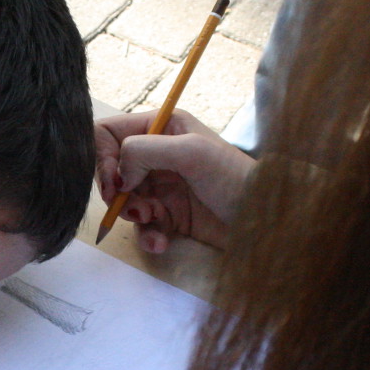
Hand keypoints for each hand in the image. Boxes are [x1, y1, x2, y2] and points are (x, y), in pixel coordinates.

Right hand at [96, 110, 254, 253]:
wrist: (266, 220)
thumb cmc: (235, 178)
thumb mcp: (190, 152)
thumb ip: (144, 150)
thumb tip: (118, 174)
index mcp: (162, 127)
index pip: (110, 132)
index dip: (103, 156)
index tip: (114, 182)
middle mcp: (158, 154)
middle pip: (112, 170)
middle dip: (116, 191)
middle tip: (131, 206)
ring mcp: (162, 186)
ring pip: (124, 201)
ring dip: (133, 216)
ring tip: (155, 222)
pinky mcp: (169, 216)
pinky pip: (143, 226)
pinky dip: (148, 236)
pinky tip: (162, 242)